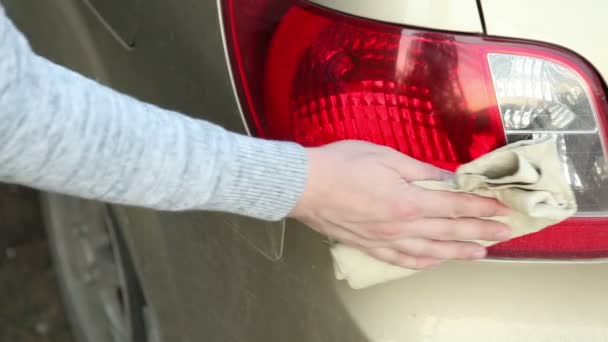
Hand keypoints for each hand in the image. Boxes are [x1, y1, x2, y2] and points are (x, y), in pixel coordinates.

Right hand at [289, 140, 511, 268]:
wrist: (304, 186)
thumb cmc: (342, 165)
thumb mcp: (385, 156)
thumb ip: (420, 170)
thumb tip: (446, 179)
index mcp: (408, 200)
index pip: (455, 206)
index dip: (481, 207)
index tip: (501, 209)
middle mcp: (402, 226)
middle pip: (449, 230)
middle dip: (480, 231)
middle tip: (504, 233)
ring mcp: (386, 240)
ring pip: (431, 250)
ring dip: (459, 251)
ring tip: (481, 253)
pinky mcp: (370, 246)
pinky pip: (402, 260)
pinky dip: (424, 262)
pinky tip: (436, 261)